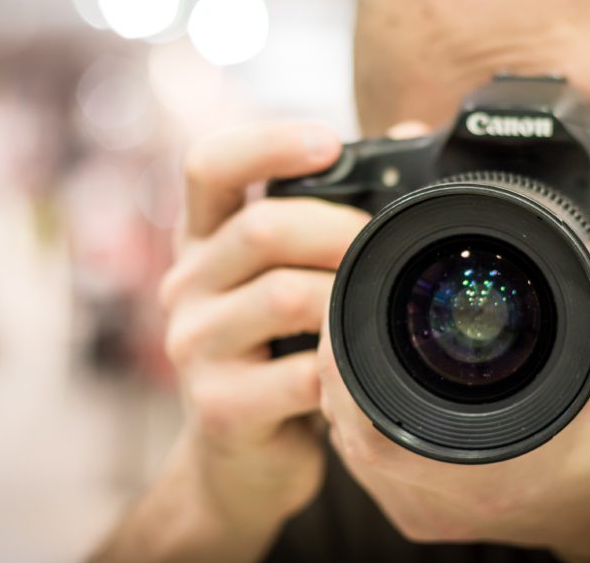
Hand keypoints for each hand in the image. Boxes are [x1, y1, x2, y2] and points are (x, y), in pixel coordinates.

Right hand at [154, 121, 368, 557]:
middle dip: (339, 230)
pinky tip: (356, 372)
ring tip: (377, 310)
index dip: (265, 143)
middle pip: (260, 228)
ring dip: (347, 299)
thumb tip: (404, 131)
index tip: (327, 142)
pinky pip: (298, 374)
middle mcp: (185, 284)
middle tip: (384, 248)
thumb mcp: (289, 273)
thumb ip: (330, 208)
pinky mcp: (218, 405)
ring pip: (283, 295)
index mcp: (203, 240)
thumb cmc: (278, 351)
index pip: (208, 166)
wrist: (243, 459)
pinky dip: (342, 369)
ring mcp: (194, 347)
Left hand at [318, 221, 589, 560]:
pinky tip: (388, 362)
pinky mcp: (415, 510)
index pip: (371, 423)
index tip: (357, 294)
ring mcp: (423, 511)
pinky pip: (363, 450)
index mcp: (492, 469)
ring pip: (348, 435)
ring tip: (375, 318)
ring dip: (350, 373)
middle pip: (347, 420)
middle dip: (344, 346)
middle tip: (364, 289)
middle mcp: (444, 500)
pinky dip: (364, 401)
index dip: (344, 354)